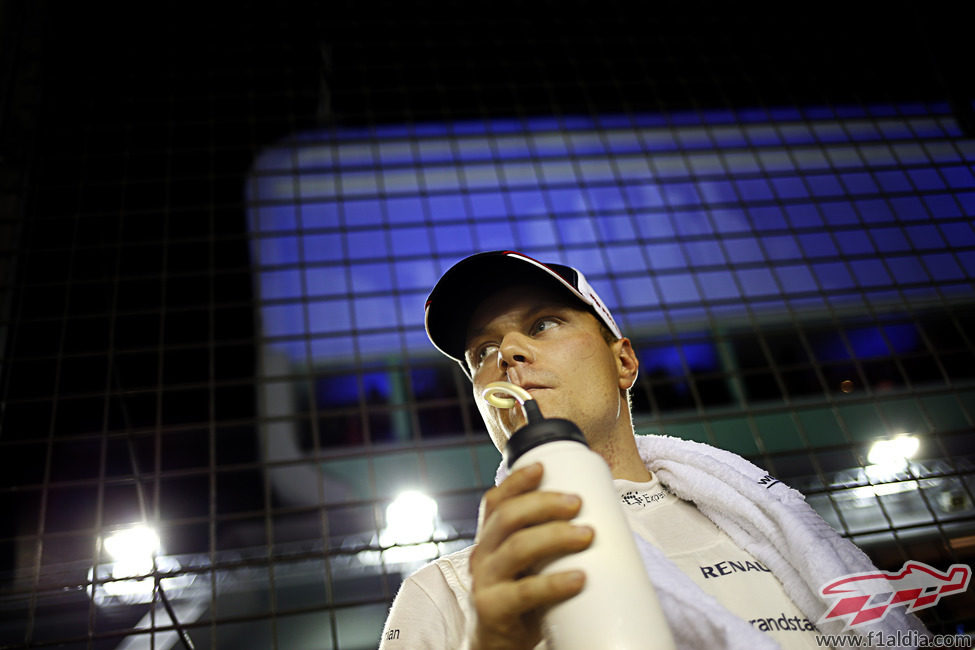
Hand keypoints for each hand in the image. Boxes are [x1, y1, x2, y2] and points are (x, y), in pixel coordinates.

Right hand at [469, 463, 593, 649]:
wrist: (500, 649)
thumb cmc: (524, 603)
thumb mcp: (531, 567)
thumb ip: (551, 546)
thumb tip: (606, 520)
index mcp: (490, 540)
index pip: (495, 502)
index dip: (516, 482)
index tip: (543, 467)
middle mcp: (482, 556)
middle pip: (507, 518)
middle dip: (544, 504)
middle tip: (578, 502)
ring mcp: (485, 583)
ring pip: (516, 549)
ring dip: (554, 535)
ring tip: (587, 534)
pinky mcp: (493, 611)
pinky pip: (524, 593)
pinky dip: (554, 583)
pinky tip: (578, 578)